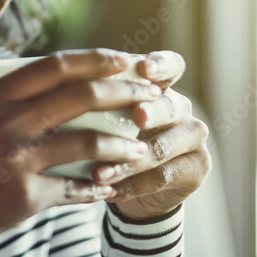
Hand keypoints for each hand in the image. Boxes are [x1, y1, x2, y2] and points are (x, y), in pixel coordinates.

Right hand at [0, 49, 162, 256]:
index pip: (54, 66)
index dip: (95, 59)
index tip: (124, 58)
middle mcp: (6, 122)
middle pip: (80, 96)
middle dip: (123, 93)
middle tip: (148, 96)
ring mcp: (16, 160)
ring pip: (86, 144)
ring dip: (121, 146)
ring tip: (139, 149)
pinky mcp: (23, 198)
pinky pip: (72, 190)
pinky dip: (95, 190)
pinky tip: (109, 189)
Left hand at [93, 50, 211, 219]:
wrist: (131, 186)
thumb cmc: (110, 139)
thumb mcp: (101, 118)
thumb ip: (93, 101)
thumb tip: (60, 86)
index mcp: (160, 87)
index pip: (171, 66)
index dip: (161, 64)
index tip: (143, 68)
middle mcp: (182, 108)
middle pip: (170, 106)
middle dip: (152, 112)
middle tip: (137, 116)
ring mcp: (193, 138)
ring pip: (162, 148)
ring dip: (128, 161)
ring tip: (98, 172)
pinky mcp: (196, 169)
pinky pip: (163, 177)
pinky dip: (131, 185)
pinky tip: (108, 191)